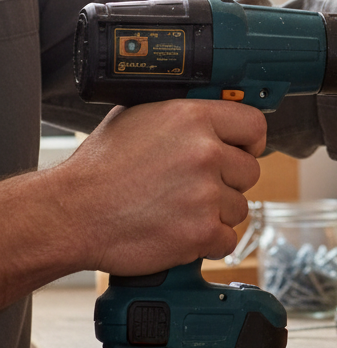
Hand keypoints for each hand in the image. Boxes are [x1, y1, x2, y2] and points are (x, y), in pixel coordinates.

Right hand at [51, 100, 266, 275]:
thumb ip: (184, 111)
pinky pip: (227, 239)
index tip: (240, 151)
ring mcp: (204, 194)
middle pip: (250, 171)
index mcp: (193, 117)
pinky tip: (180, 231)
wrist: (70, 214)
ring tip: (180, 210)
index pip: (255, 125)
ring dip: (216, 213)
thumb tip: (215, 105)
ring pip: (239, 207)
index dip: (249, 142)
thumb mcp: (140, 116)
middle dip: (229, 181)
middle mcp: (204, 153)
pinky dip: (208, 242)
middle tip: (196, 187)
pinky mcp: (200, 232)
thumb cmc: (100, 167)